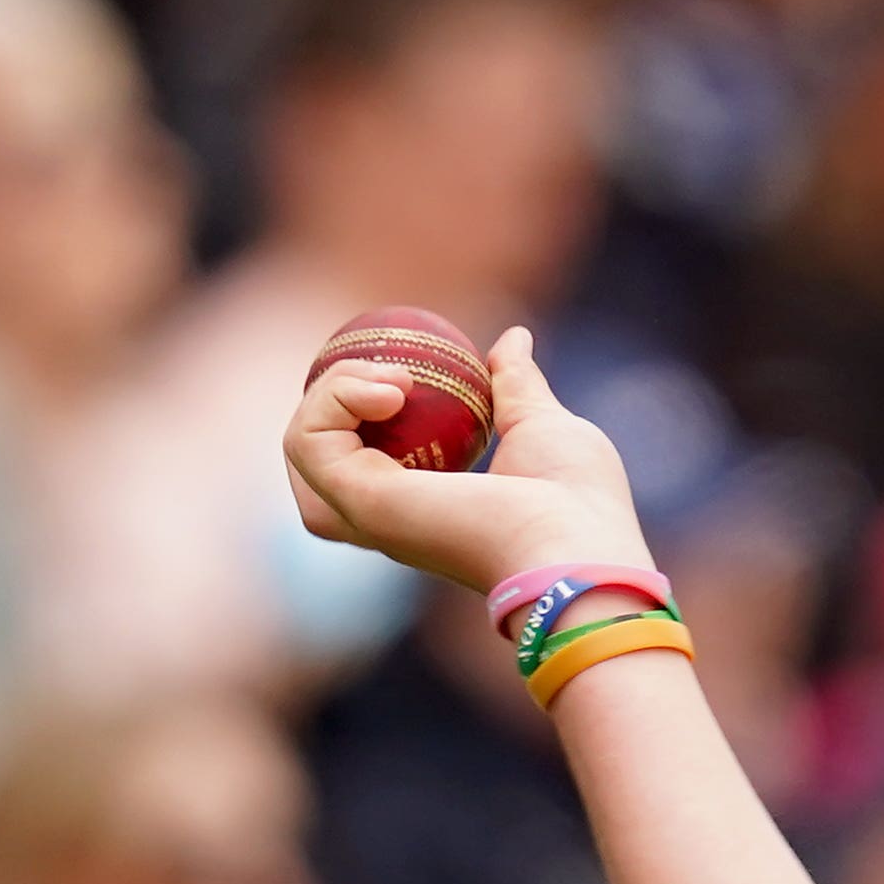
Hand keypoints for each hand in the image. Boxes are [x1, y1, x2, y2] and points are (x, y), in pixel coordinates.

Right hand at [284, 324, 650, 603]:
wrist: (580, 544)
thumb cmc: (579, 502)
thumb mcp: (541, 425)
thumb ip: (516, 386)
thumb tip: (512, 339)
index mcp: (424, 509)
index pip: (359, 461)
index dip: (358, 408)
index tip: (404, 369)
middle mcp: (385, 522)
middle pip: (316, 458)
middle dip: (331, 399)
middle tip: (396, 371)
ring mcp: (366, 517)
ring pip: (302, 445)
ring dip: (330, 393)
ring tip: (396, 377)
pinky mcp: (358, 505)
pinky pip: (309, 441)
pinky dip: (333, 401)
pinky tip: (391, 389)